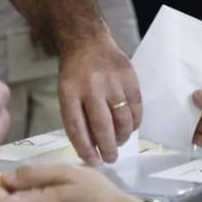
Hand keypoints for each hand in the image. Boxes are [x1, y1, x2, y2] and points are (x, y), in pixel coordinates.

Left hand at [57, 37, 142, 164]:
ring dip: (122, 136)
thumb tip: (92, 148)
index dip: (85, 148)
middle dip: (108, 148)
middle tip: (110, 158)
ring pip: (122, 119)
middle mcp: (91, 86)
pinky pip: (136, 107)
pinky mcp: (129, 77)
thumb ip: (77, 117)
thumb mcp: (66, 92)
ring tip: (119, 141)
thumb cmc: (75, 73)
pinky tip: (130, 126)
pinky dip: (135, 122)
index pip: (77, 127)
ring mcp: (112, 81)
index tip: (92, 161)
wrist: (87, 41)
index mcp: (69, 91)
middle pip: (102, 126)